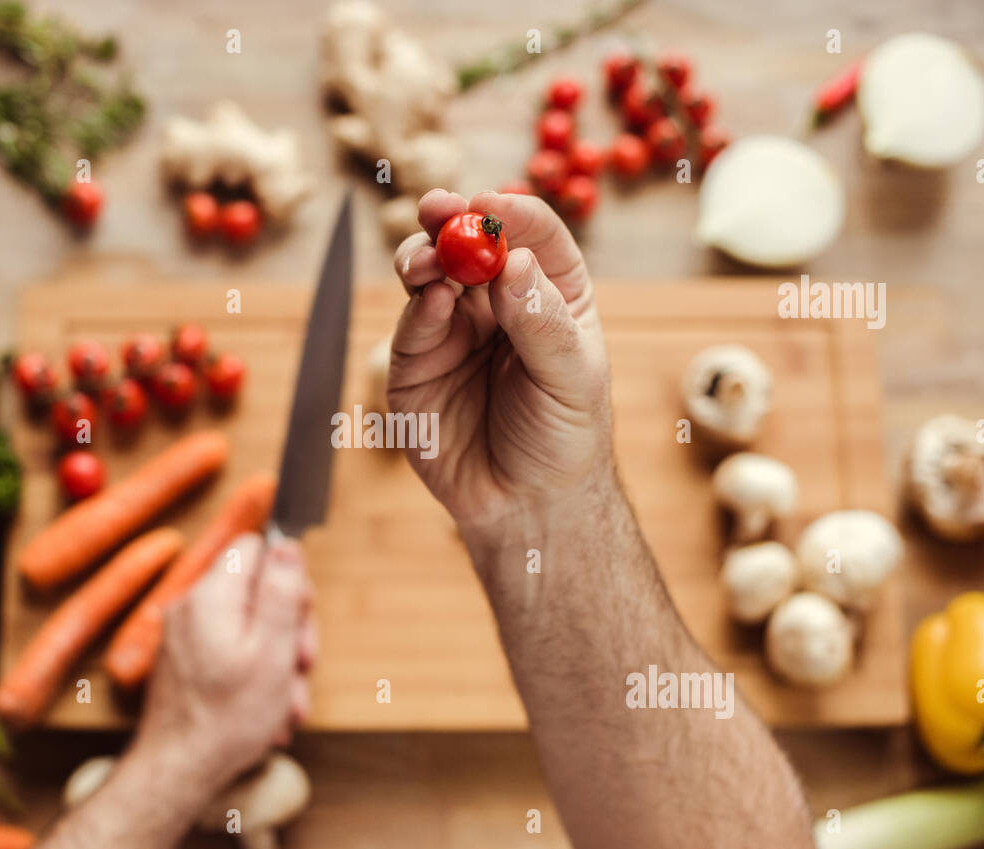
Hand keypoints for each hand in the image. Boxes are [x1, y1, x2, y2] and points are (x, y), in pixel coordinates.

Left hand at [129, 532, 316, 790]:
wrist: (177, 772)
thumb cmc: (227, 718)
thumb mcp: (273, 649)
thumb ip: (281, 590)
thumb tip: (287, 543)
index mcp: (210, 595)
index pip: (255, 547)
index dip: (287, 575)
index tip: (301, 614)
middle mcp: (191, 607)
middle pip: (256, 590)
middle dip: (289, 628)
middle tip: (303, 665)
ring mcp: (185, 636)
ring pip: (249, 627)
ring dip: (278, 663)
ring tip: (288, 704)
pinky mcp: (186, 662)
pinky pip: (232, 652)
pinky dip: (255, 677)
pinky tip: (268, 713)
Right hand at [390, 189, 611, 535]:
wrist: (524, 506)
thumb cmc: (563, 439)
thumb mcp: (571, 380)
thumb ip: (542, 322)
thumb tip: (512, 260)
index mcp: (549, 293)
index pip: (532, 236)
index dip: (510, 214)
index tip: (490, 207)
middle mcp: (497, 303)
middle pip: (471, 244)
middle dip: (450, 220)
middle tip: (436, 208)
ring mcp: (453, 331)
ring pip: (430, 275)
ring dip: (422, 257)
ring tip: (423, 261)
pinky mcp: (416, 365)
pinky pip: (412, 326)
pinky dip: (417, 309)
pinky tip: (431, 303)